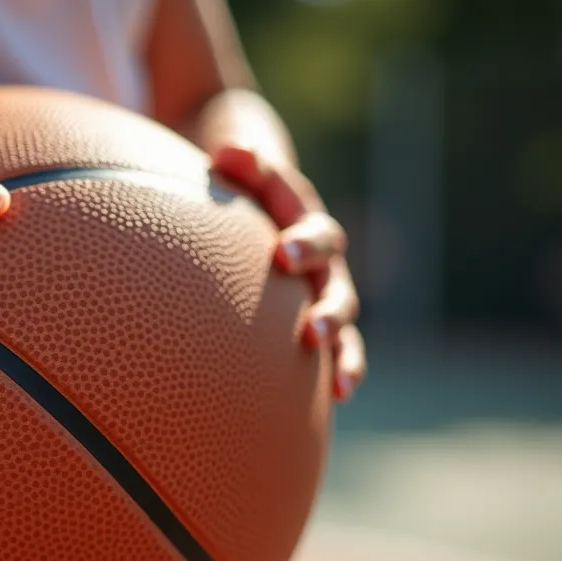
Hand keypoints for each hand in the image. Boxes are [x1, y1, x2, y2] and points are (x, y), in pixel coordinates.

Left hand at [212, 146, 365, 401]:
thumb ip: (240, 161)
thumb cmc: (245, 186)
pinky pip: (337, 349)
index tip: (283, 253)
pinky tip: (339, 397)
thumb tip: (230, 149)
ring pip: (343, 320)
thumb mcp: (242, 167)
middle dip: (327, 306)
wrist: (264, 199)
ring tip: (337, 374)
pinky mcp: (318, 319)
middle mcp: (324, 260)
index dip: (303, 241)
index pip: (312, 229)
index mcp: (306, 220)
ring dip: (342, 345)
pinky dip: (342, 369)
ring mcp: (324, 292)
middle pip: (335, 282)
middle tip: (311, 327)